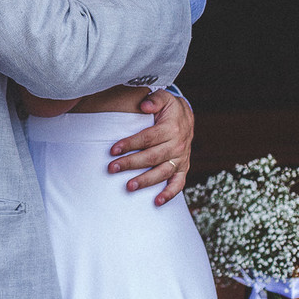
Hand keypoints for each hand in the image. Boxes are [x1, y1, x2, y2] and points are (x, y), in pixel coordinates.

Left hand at [106, 88, 193, 205]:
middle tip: (112, 168)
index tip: (113, 150)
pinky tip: (157, 201)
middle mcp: (177, 145)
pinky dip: (170, 194)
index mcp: (171, 128)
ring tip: (128, 186)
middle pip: (152, 157)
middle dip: (131, 163)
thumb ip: (154, 99)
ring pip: (162, 172)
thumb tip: (144, 105)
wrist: (186, 115)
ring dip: (145, 181)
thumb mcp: (163, 97)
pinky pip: (178, 183)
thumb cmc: (168, 107)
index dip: (130, 144)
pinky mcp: (183, 168)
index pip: (147, 138)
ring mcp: (181, 159)